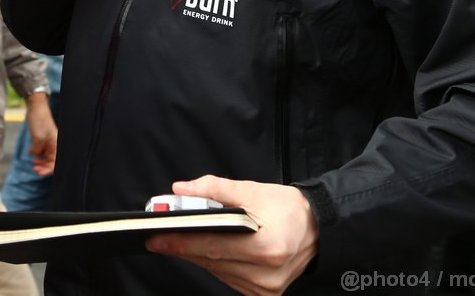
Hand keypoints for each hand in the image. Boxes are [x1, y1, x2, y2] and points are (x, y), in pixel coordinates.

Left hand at [25, 92, 56, 175]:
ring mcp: (49, 143)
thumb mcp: (38, 138)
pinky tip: (32, 154)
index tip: (39, 172)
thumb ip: (37, 150)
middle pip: (51, 161)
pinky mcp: (43, 140)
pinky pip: (42, 151)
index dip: (47, 169)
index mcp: (57, 144)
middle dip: (43, 166)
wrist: (35, 108)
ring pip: (46, 157)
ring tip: (34, 163)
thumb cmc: (40, 120)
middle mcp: (55, 145)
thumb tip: (35, 155)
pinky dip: (37, 154)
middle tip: (35, 169)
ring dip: (41, 161)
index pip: (55, 162)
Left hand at [145, 175, 318, 295]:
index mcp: (268, 248)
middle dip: (183, 247)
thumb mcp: (252, 190)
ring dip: (197, 256)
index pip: (214, 246)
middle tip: (157, 236)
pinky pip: (228, 278)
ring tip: (180, 239)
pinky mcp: (264, 294)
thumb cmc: (287, 208)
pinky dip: (215, 264)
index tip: (157, 237)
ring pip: (217, 272)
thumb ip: (215, 188)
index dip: (182, 242)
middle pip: (212, 261)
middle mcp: (267, 274)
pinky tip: (207, 250)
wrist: (317, 228)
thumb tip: (181, 190)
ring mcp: (266, 288)